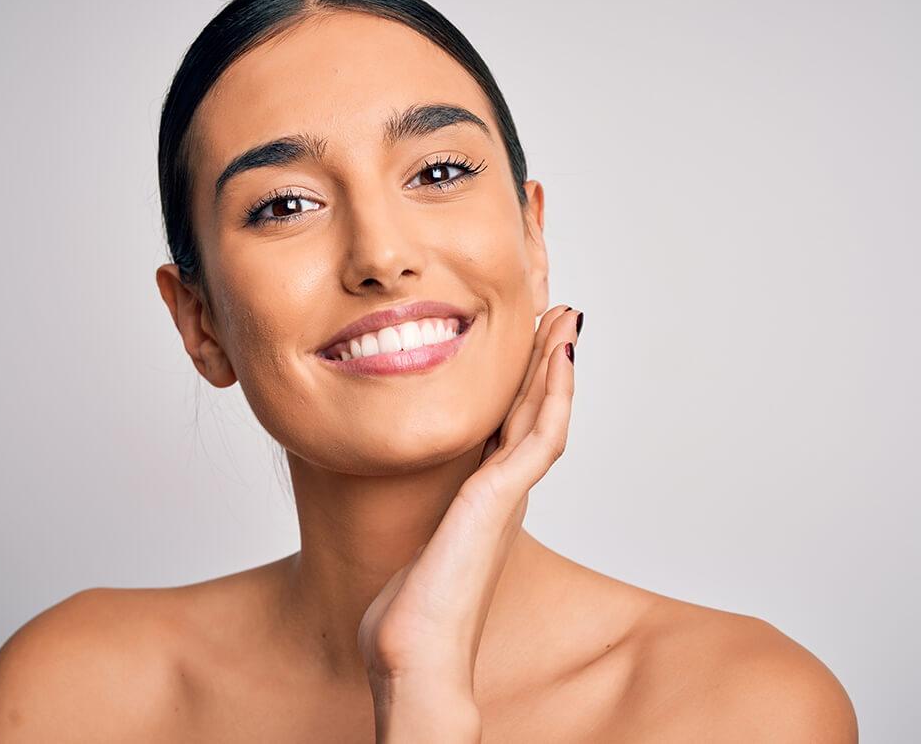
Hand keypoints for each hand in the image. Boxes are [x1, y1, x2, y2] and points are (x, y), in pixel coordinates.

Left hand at [357, 305, 580, 708]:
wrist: (415, 659)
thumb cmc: (410, 614)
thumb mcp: (413, 542)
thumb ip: (422, 514)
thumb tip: (407, 502)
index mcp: (484, 499)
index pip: (509, 423)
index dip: (523, 380)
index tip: (527, 340)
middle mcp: (502, 493)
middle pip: (534, 410)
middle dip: (545, 359)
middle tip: (558, 313)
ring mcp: (505, 496)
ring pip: (544, 414)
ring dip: (556, 364)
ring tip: (564, 319)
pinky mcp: (498, 500)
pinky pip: (538, 435)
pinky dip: (552, 393)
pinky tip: (557, 355)